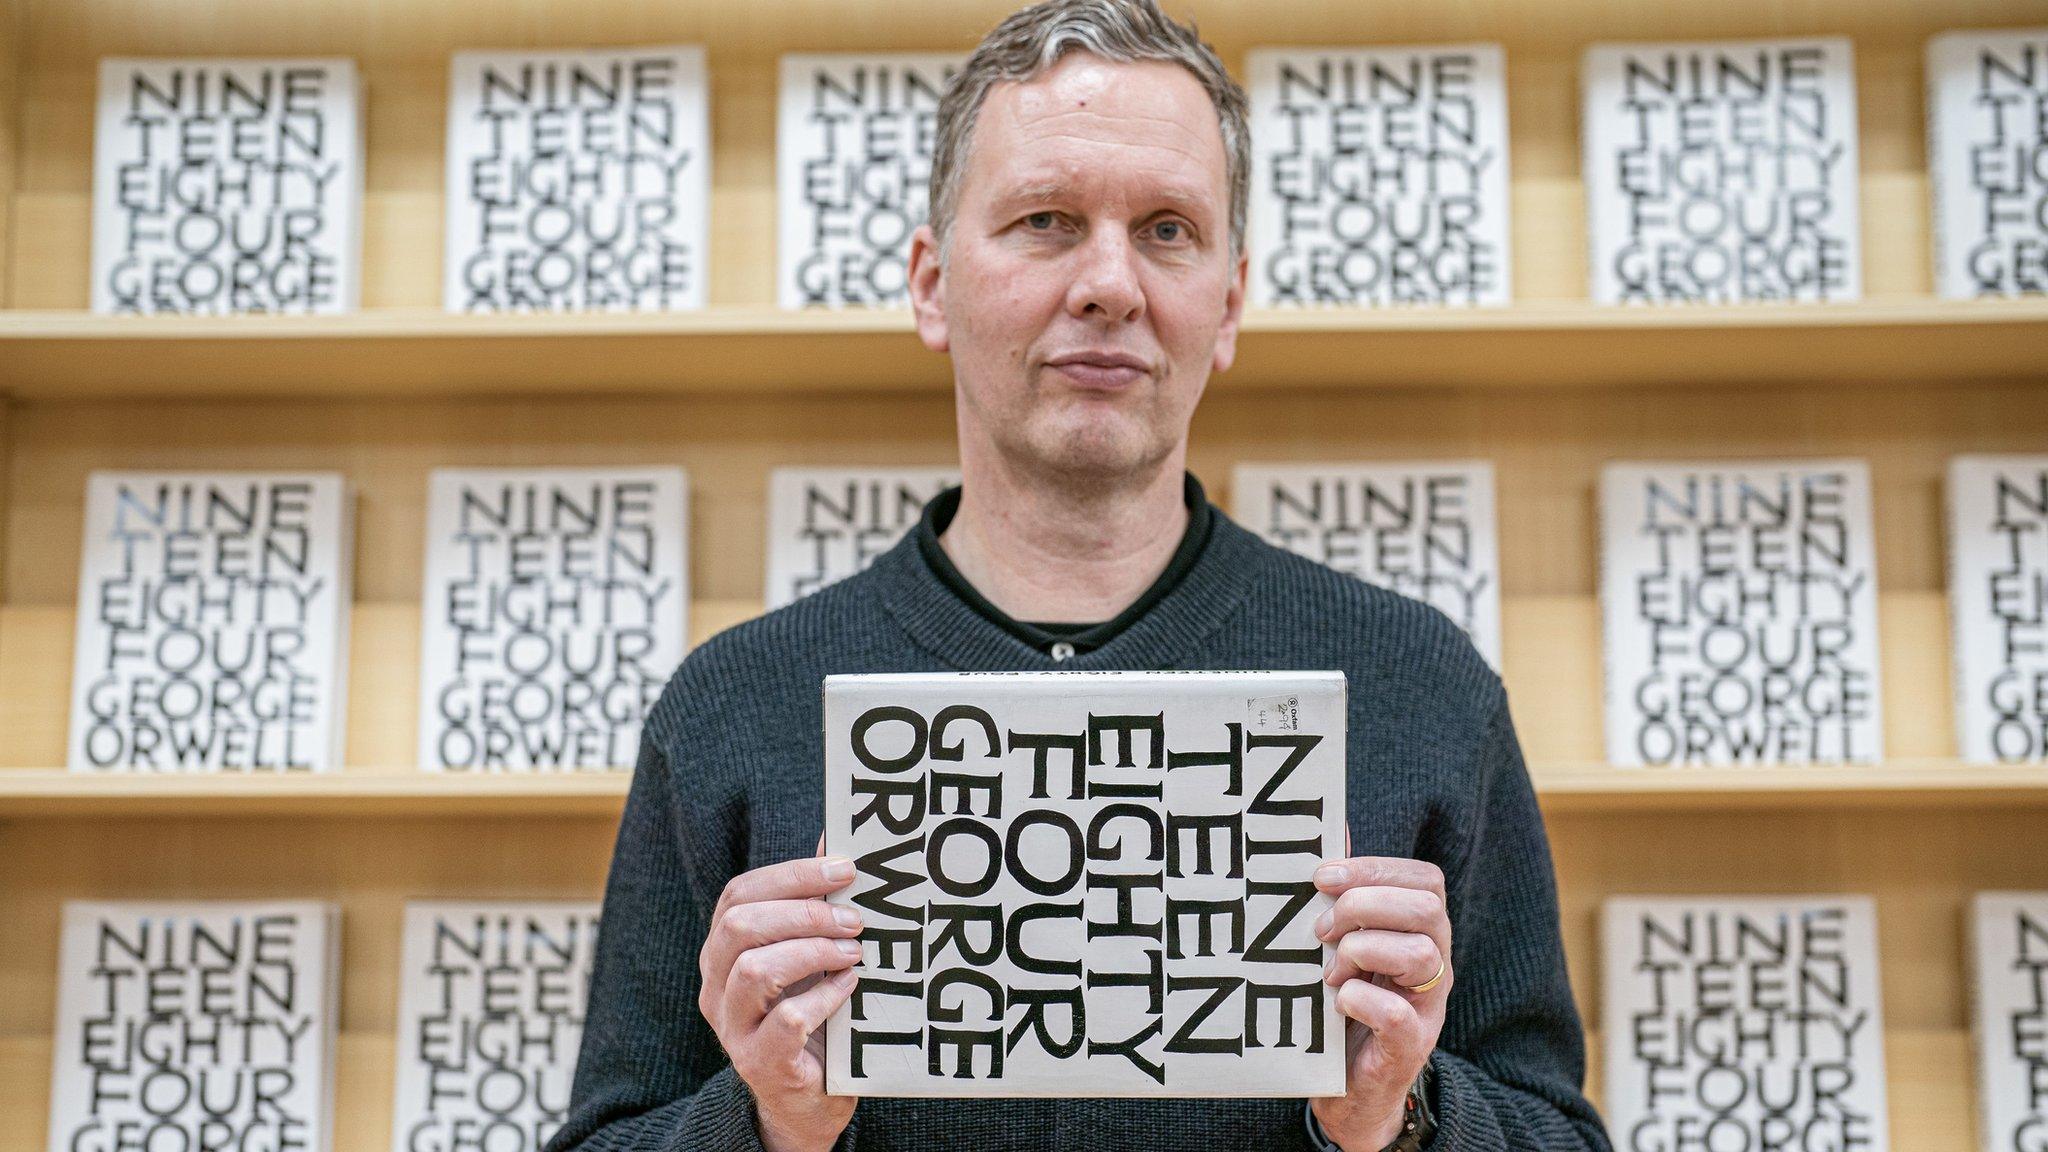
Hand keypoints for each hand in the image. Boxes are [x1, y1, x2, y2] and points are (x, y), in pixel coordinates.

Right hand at [698, 838, 862, 1151]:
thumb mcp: (809, 952)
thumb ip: (814, 900)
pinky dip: (823, 998)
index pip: (739, 893)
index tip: (846, 869)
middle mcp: (715, 984)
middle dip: (805, 912)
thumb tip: (836, 835)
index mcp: (722, 948)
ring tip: (854, 953)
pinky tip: (848, 988)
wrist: (807, 1096)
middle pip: (740, 926)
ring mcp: (732, 1026)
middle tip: (855, 918)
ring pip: (755, 970)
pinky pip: (784, 1020)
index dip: (792, 874)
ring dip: (814, 952)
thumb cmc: (811, 1011)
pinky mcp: (758, 1062)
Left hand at [1306, 850, 1450, 1150]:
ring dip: (1361, 951)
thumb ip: (1343, 892)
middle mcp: (1436, 963)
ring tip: (1330, 971)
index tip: (1323, 876)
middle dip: (1365, 905)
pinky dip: (1359, 999)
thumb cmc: (1344, 1003)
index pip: (1424, 879)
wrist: (1351, 1088)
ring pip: (1420, 954)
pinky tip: (1337, 1001)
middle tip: (1321, 929)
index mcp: (1421, 930)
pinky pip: (1396, 1012)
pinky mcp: (1410, 1046)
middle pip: (1426, 909)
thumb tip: (1330, 827)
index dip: (1375, 869)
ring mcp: (1428, 1006)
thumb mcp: (1343, 942)